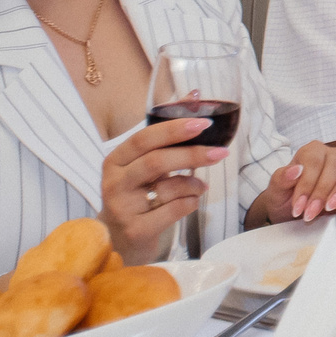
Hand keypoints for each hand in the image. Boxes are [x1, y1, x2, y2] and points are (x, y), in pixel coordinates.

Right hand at [100, 114, 227, 262]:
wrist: (118, 241)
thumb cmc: (136, 194)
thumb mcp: (143, 163)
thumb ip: (166, 131)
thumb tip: (196, 95)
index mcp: (115, 161)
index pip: (143, 139)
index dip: (174, 129)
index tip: (204, 123)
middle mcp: (114, 184)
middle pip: (156, 162)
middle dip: (193, 154)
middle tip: (221, 152)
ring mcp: (122, 209)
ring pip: (167, 188)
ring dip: (194, 183)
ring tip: (201, 184)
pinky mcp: (136, 231)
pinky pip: (174, 211)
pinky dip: (191, 202)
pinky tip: (192, 200)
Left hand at [254, 140, 335, 224]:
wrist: (298, 217)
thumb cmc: (287, 201)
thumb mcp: (276, 192)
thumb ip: (281, 179)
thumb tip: (295, 170)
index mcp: (312, 152)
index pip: (314, 159)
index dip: (307, 183)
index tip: (298, 206)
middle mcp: (334, 155)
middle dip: (322, 191)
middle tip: (311, 213)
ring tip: (330, 208)